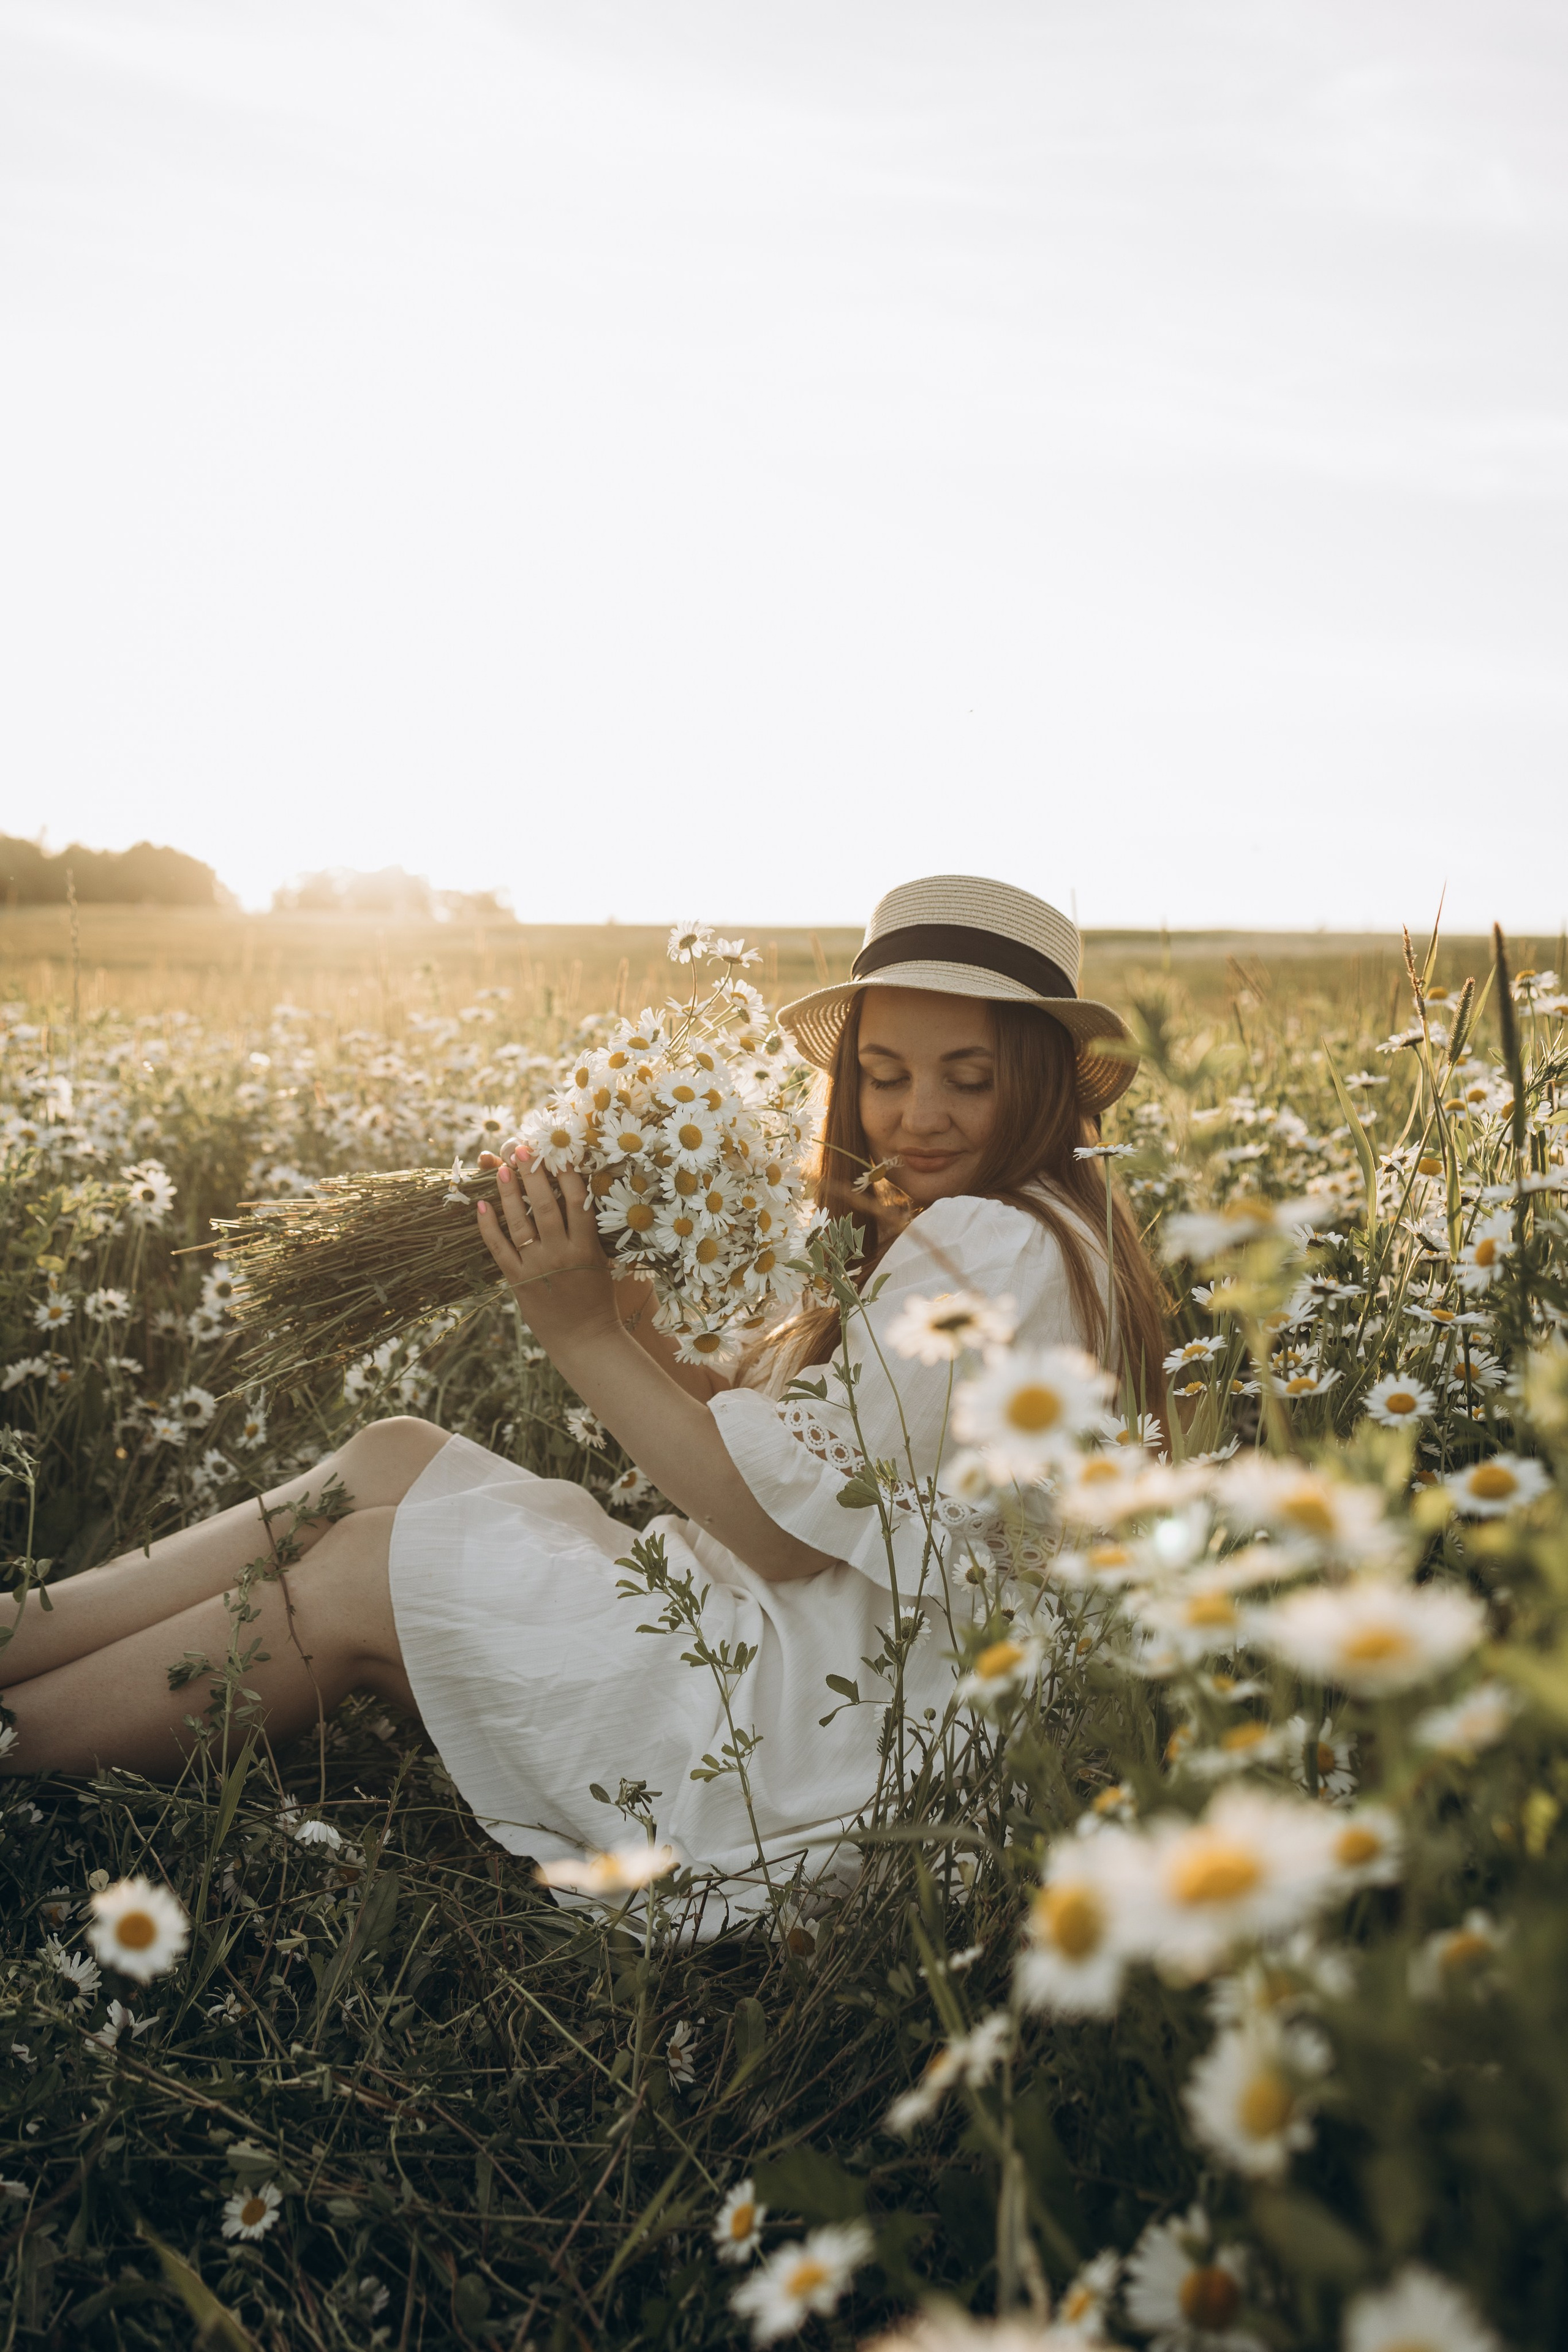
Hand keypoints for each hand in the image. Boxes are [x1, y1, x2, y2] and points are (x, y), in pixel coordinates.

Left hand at [476, 1147, 618, 1354]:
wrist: (584, 1339)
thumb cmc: (597, 1298)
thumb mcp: (600, 1261)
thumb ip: (587, 1232)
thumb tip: (574, 1194)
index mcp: (586, 1248)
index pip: (577, 1202)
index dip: (567, 1174)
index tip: (558, 1152)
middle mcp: (561, 1254)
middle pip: (547, 1205)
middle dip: (534, 1173)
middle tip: (524, 1148)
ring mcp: (537, 1267)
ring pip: (520, 1222)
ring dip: (510, 1192)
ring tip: (502, 1168)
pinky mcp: (517, 1281)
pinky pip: (499, 1248)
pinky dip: (488, 1226)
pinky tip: (481, 1205)